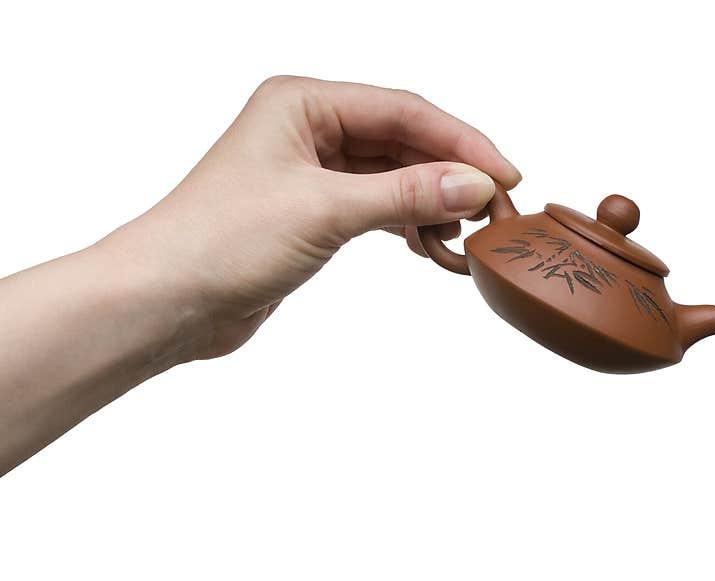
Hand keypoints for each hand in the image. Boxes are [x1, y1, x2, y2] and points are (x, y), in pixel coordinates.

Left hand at [100, 76, 520, 358]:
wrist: (167, 301)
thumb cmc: (220, 241)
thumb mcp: (324, 210)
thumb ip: (404, 194)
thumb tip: (474, 185)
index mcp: (303, 103)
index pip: (404, 111)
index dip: (461, 143)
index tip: (505, 176)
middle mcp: (309, 130)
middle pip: (404, 142)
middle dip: (452, 179)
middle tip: (495, 215)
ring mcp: (312, 173)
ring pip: (394, 177)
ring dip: (432, 206)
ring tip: (462, 241)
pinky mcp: (314, 213)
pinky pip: (378, 208)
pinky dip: (407, 225)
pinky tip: (428, 247)